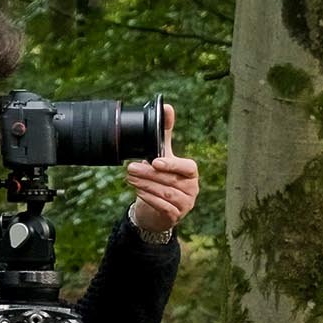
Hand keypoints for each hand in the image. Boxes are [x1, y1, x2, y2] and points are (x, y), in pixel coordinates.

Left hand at [125, 104, 198, 232]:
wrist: (157, 208)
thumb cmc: (162, 177)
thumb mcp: (164, 155)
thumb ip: (165, 133)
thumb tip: (167, 106)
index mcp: (191, 173)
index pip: (187, 168)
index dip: (172, 165)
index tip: (155, 161)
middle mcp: (192, 189)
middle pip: (170, 180)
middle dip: (148, 174)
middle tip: (131, 168)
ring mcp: (185, 204)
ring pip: (165, 194)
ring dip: (145, 185)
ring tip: (130, 177)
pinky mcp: (175, 216)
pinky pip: (162, 206)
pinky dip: (148, 198)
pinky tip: (138, 191)